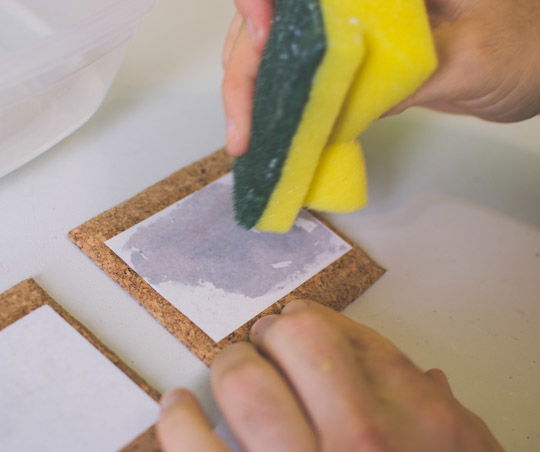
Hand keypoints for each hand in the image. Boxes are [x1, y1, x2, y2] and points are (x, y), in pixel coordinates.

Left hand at [157, 299, 512, 451]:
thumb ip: (451, 426)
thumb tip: (427, 381)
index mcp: (424, 425)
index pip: (358, 340)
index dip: (321, 321)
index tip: (303, 322)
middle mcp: (365, 442)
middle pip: (299, 342)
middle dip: (276, 334)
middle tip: (265, 340)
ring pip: (244, 385)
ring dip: (231, 368)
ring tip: (229, 369)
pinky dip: (178, 421)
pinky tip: (178, 409)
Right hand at [222, 0, 539, 155]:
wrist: (533, 59)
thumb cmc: (522, 46)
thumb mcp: (468, 58)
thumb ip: (406, 76)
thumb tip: (337, 108)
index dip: (260, 3)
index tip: (261, 41)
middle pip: (275, 13)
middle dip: (247, 62)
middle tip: (243, 125)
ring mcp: (348, 17)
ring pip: (277, 41)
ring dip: (253, 87)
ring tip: (245, 136)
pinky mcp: (347, 47)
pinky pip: (299, 66)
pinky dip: (277, 99)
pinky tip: (267, 128)